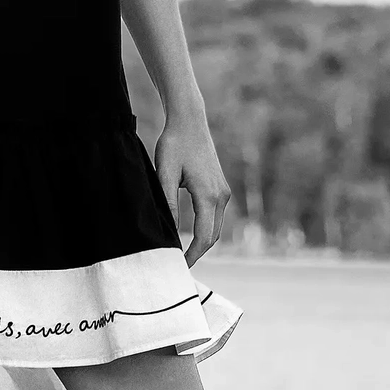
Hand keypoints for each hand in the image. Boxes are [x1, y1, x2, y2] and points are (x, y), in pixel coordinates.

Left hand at [156, 109, 233, 266]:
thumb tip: (170, 233)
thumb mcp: (165, 174)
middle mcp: (222, 196)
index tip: (177, 267)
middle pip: (212, 236)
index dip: (192, 255)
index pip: (204, 237)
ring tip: (181, 255)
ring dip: (202, 243)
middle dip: (197, 253)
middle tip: (176, 266)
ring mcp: (224, 192)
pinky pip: (215, 217)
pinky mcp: (221, 188)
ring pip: (215, 228)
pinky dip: (205, 230)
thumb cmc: (174, 144)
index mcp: (209, 195)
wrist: (189, 122)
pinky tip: (189, 236)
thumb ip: (169, 205)